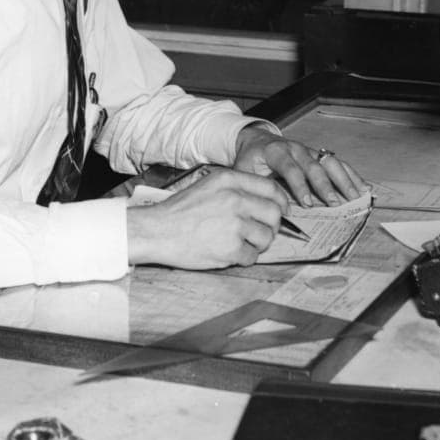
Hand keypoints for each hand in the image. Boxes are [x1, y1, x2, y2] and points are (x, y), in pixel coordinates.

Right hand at [126, 166, 289, 269]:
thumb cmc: (180, 211)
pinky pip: (252, 257)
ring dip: (258, 245)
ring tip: (240, 243)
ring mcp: (234, 225)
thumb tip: (267, 202)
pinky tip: (229, 253)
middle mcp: (235, 199)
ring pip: (266, 238)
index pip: (271, 189)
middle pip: (274, 215)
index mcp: (230, 181)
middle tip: (260, 233)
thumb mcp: (208, 186)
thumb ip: (237, 189)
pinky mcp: (230, 249)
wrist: (156, 231)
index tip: (282, 211)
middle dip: (272, 227)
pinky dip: (244, 259)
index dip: (282, 202)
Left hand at [233, 125, 367, 206]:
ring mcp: (310, 150)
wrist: (256, 140)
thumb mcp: (244, 170)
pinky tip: (363, 188)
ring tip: (356, 197)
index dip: (299, 187)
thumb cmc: (250, 159)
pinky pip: (338, 164)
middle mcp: (296, 148)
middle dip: (325, 186)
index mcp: (276, 151)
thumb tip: (268, 207)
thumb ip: (255, 186)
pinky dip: (352, 175)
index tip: (307, 204)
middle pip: (314, 166)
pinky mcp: (318, 155)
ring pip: (330, 163)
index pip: (290, 169)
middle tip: (334, 204)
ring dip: (345, 180)